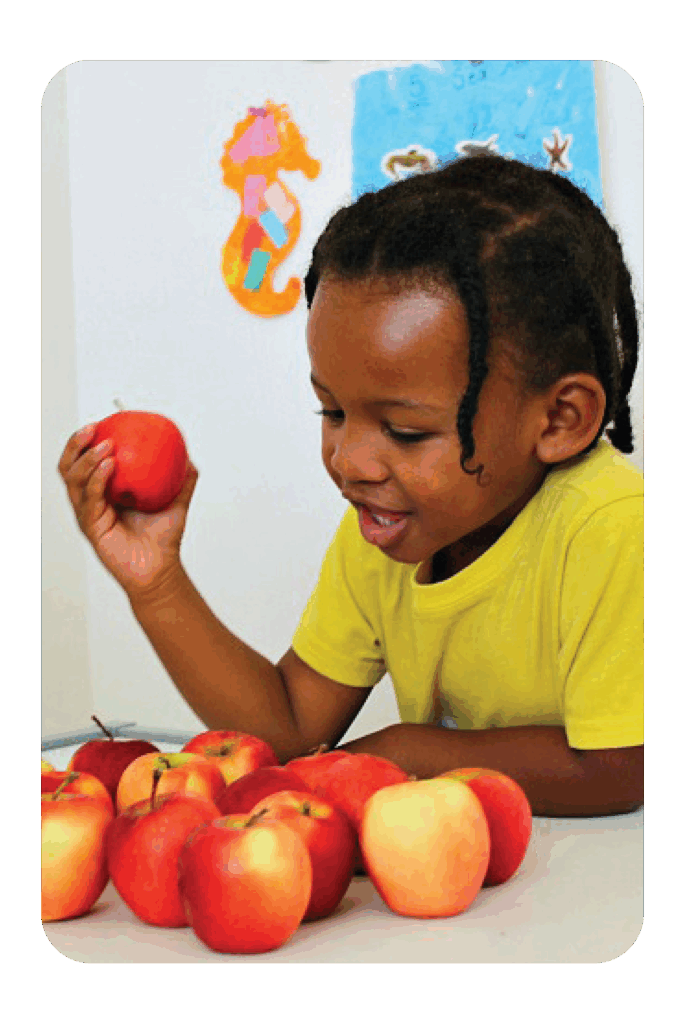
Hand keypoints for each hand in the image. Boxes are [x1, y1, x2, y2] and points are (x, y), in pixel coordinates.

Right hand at [58, 423, 197, 597]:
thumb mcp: (177, 502)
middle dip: (76, 444)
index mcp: (104, 492)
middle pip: (69, 467)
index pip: (86, 461)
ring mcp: (88, 514)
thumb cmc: (164, 538)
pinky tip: (109, 464)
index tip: (103, 421)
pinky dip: (97, 478)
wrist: (161, 569)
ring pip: (74, 480)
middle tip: (94, 427)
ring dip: (87, 458)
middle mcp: (91, 501)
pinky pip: (90, 498)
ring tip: (105, 444)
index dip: (87, 441)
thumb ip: (182, 480)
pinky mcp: (90, 527)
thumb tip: (190, 456)